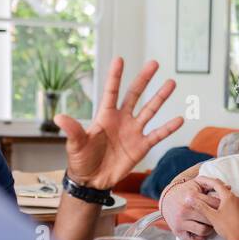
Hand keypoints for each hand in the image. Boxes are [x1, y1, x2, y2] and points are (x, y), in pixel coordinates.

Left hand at [55, 57, 182, 190]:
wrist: (92, 180)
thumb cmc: (81, 160)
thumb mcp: (75, 144)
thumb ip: (72, 130)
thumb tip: (59, 117)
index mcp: (105, 115)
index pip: (111, 91)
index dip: (115, 76)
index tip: (120, 59)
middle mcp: (121, 119)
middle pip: (135, 95)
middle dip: (144, 79)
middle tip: (154, 63)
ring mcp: (133, 131)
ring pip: (150, 110)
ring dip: (160, 97)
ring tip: (171, 83)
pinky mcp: (141, 146)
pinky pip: (157, 135)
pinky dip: (168, 128)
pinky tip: (179, 119)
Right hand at [161, 177, 218, 239]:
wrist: (166, 199)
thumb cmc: (185, 191)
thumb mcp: (196, 184)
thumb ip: (212, 185)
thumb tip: (229, 187)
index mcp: (191, 196)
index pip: (213, 204)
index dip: (221, 207)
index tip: (223, 208)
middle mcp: (185, 210)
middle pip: (209, 218)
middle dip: (216, 219)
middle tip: (219, 218)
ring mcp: (180, 222)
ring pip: (204, 230)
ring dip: (210, 229)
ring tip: (210, 225)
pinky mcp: (178, 232)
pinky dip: (202, 238)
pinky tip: (204, 232)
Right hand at [191, 177, 238, 239]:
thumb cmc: (227, 228)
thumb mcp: (212, 217)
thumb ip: (201, 206)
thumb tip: (190, 198)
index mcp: (229, 197)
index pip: (216, 183)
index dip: (207, 180)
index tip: (200, 179)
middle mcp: (237, 198)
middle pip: (223, 189)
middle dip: (213, 188)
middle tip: (204, 187)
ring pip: (228, 196)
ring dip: (219, 196)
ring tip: (210, 198)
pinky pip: (233, 203)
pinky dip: (225, 202)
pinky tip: (220, 209)